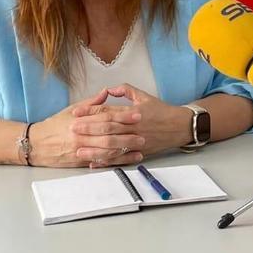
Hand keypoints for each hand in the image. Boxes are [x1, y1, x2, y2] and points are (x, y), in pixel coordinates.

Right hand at [29, 89, 145, 167]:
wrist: (35, 144)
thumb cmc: (54, 125)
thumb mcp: (71, 110)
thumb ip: (91, 103)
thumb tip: (106, 92)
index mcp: (81, 120)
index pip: (106, 117)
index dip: (124, 116)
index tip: (138, 114)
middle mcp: (82, 135)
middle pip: (109, 134)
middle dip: (128, 133)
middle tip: (145, 132)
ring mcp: (82, 149)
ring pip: (107, 150)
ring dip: (125, 149)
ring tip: (140, 147)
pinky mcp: (81, 162)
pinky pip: (101, 161)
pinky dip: (116, 160)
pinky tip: (127, 159)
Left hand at [72, 85, 194, 157]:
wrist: (180, 126)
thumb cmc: (161, 110)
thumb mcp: (144, 95)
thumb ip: (125, 90)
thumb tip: (108, 89)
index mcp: (133, 112)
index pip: (108, 111)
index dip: (91, 111)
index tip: (76, 112)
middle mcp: (134, 127)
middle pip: (107, 128)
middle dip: (88, 129)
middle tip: (72, 129)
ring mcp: (136, 142)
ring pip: (112, 146)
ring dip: (94, 149)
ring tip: (79, 150)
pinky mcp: (139, 153)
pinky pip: (121, 159)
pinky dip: (107, 162)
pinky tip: (94, 163)